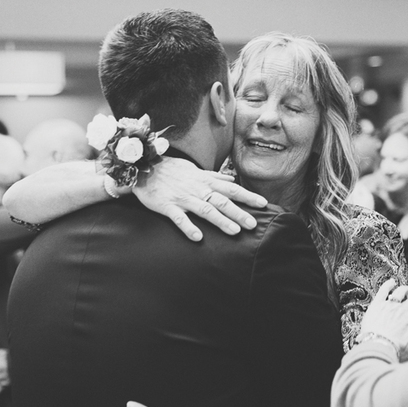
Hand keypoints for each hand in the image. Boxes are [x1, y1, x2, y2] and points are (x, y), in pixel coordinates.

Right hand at [133, 157, 266, 241]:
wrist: (144, 168)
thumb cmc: (172, 170)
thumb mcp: (196, 170)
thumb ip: (214, 177)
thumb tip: (232, 179)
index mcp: (205, 181)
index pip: (231, 188)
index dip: (247, 196)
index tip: (263, 203)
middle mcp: (197, 189)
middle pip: (222, 201)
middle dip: (238, 212)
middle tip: (253, 224)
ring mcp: (183, 198)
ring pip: (205, 210)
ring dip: (220, 221)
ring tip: (234, 232)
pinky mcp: (167, 206)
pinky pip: (179, 218)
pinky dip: (188, 227)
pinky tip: (198, 237)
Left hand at [358, 279, 407, 361]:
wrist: (379, 346)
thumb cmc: (396, 350)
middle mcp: (402, 312)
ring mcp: (389, 306)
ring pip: (398, 294)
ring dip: (403, 290)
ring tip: (405, 288)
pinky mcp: (377, 305)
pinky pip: (383, 291)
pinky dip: (387, 285)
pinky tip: (390, 281)